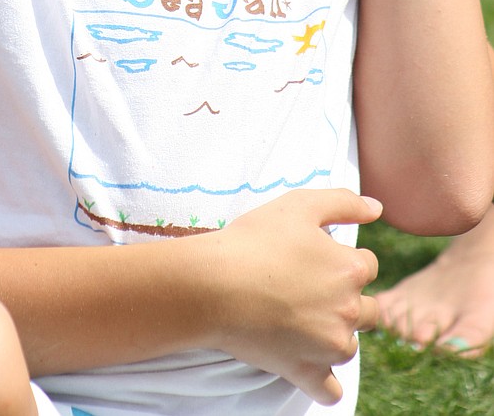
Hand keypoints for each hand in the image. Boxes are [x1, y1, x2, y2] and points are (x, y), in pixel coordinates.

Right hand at [206, 189, 381, 405]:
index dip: (342, 258)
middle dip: (346, 299)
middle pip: (368, 309)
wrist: (215, 284)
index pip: (367, 265)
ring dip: (335, 336)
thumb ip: (343, 202)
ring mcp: (330, 345)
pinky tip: (310, 364)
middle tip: (309, 290)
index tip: (314, 258)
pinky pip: (329, 391)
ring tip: (301, 321)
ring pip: (349, 345)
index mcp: (350, 269)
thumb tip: (377, 207)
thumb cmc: (254, 240)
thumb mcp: (299, 205)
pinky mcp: (307, 371)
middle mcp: (349, 309)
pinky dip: (324, 382)